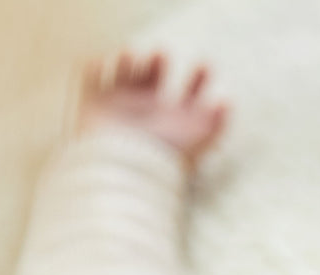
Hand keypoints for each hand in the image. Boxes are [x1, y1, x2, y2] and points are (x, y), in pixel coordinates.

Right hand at [76, 51, 228, 165]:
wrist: (123, 174)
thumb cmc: (162, 162)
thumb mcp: (194, 144)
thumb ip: (215, 125)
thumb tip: (227, 102)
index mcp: (175, 123)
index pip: (189, 96)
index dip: (199, 80)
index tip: (205, 66)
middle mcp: (149, 115)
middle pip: (154, 78)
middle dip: (158, 64)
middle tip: (162, 55)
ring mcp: (120, 110)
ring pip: (125, 74)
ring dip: (128, 59)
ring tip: (131, 55)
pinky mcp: (93, 108)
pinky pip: (92, 77)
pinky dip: (95, 66)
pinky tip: (105, 61)